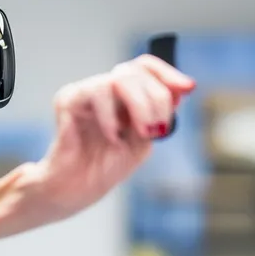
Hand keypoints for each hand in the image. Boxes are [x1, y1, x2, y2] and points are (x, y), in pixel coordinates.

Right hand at [34, 55, 194, 218]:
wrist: (78, 188)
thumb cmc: (106, 166)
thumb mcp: (144, 139)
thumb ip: (159, 114)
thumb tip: (182, 89)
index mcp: (120, 95)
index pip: (144, 67)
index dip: (167, 73)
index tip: (187, 89)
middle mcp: (102, 89)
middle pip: (134, 71)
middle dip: (157, 99)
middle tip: (157, 129)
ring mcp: (83, 92)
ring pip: (118, 79)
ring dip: (139, 106)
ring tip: (141, 133)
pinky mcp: (67, 100)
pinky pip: (96, 93)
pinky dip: (111, 118)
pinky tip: (112, 137)